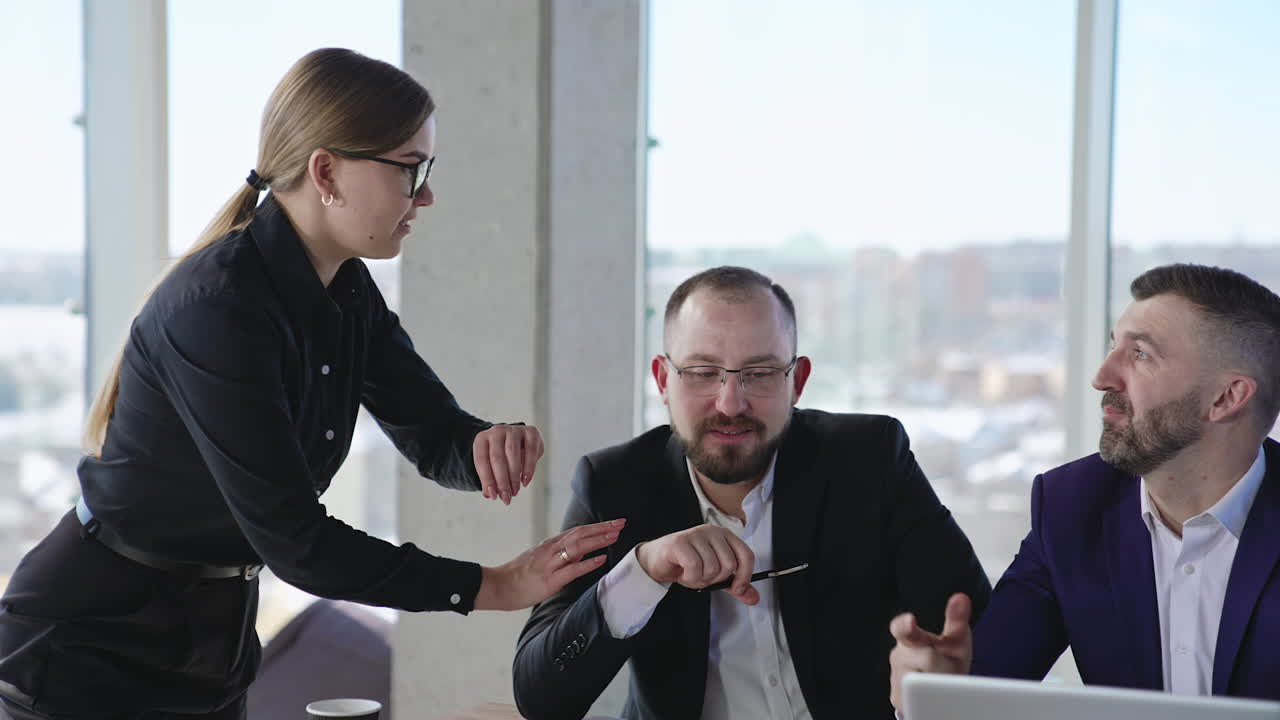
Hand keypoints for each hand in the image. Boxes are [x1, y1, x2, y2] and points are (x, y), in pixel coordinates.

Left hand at [473, 424, 543, 504]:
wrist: (516, 440)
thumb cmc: (501, 456)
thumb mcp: (491, 466)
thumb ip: (489, 480)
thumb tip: (489, 494)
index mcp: (482, 439)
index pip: (481, 460)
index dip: (486, 479)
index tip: (493, 496)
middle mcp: (497, 431)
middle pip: (497, 458)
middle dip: (502, 481)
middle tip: (506, 497)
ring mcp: (514, 430)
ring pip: (512, 454)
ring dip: (514, 476)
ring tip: (515, 491)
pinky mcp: (531, 431)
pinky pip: (531, 450)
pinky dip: (529, 468)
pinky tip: (525, 481)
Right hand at [474, 519, 625, 610]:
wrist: (498, 586)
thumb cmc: (518, 576)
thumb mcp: (539, 560)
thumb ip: (558, 556)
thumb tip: (580, 555)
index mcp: (550, 545)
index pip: (577, 531)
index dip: (597, 527)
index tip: (613, 523)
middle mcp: (551, 550)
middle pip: (580, 534)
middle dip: (602, 528)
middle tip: (621, 523)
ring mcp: (550, 563)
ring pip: (577, 547)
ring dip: (598, 540)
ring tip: (615, 536)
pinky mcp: (549, 580)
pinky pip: (572, 569)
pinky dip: (588, 563)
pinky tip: (601, 559)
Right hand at [635, 524, 758, 604]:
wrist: (656, 561)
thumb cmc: (686, 564)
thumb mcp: (714, 575)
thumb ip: (733, 585)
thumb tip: (754, 598)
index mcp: (724, 536)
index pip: (746, 555)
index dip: (745, 576)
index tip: (736, 588)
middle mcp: (712, 531)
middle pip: (729, 565)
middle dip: (714, 579)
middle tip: (701, 576)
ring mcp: (696, 534)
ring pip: (712, 568)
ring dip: (700, 580)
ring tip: (690, 573)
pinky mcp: (680, 542)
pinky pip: (695, 568)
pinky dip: (689, 578)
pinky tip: (682, 573)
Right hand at [888, 593, 972, 714]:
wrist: (936, 689)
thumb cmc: (947, 659)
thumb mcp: (956, 640)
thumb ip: (957, 620)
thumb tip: (961, 597)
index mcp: (911, 637)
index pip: (902, 628)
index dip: (905, 625)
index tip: (910, 621)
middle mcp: (899, 656)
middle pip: (923, 657)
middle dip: (939, 663)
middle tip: (946, 667)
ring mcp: (896, 678)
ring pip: (923, 679)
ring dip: (939, 682)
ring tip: (943, 681)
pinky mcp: (897, 698)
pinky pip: (919, 697)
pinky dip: (932, 696)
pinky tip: (934, 693)